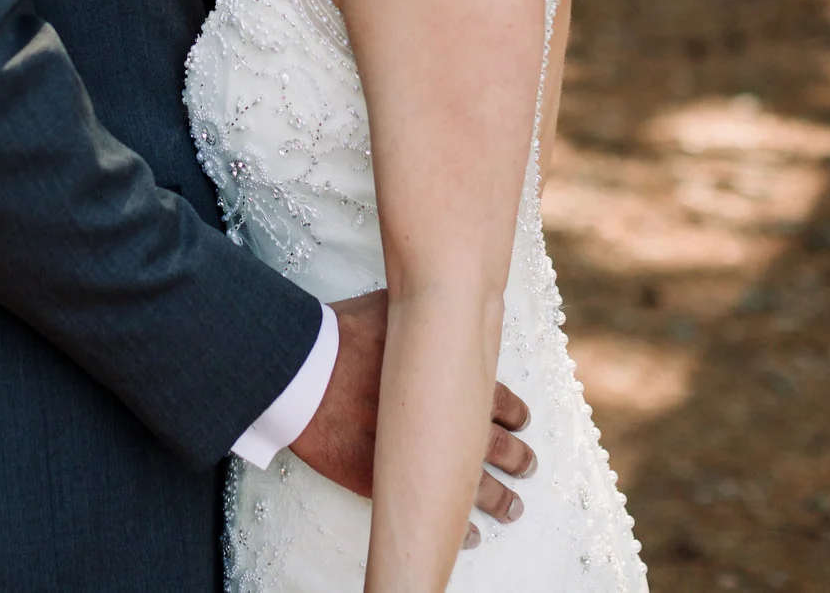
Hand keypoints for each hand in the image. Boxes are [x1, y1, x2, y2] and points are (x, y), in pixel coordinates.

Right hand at [285, 289, 536, 546]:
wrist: (302, 373)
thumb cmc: (341, 336)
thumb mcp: (388, 308)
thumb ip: (417, 313)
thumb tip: (429, 293)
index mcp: (450, 377)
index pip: (498, 399)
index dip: (514, 412)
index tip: (522, 421)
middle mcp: (443, 419)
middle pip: (496, 446)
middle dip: (516, 458)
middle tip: (527, 466)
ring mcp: (419, 454)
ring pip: (475, 485)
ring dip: (499, 499)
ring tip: (512, 509)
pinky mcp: (391, 481)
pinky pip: (434, 510)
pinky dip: (456, 527)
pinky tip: (470, 537)